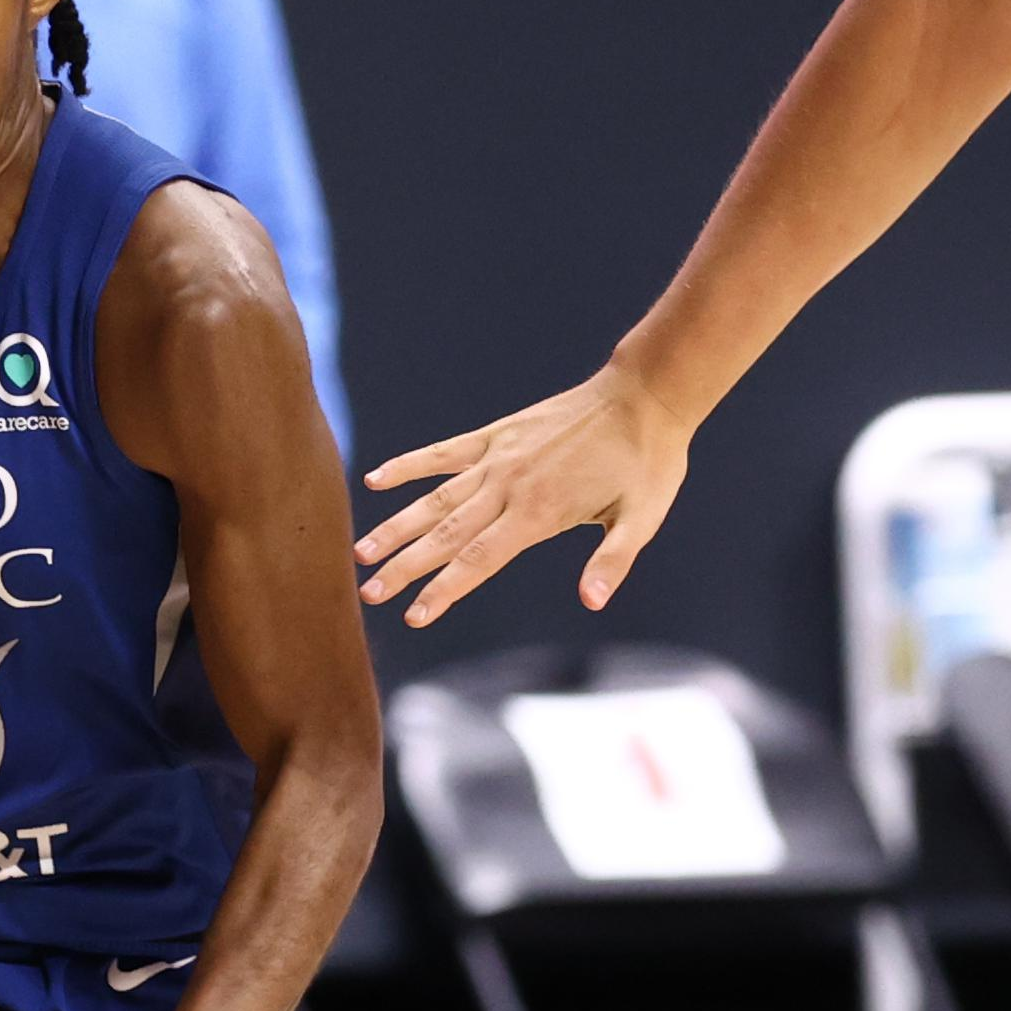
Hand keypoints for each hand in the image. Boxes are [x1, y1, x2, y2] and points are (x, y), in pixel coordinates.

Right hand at [355, 363, 690, 626]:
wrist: (644, 394)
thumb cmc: (649, 461)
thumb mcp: (642, 517)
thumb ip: (612, 561)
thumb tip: (592, 601)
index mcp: (540, 512)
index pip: (479, 559)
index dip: (444, 590)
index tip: (413, 616)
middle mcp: (509, 486)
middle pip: (445, 534)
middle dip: (405, 567)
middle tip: (368, 593)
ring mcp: (498, 458)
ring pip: (435, 499)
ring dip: (396, 526)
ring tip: (361, 551)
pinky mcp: (498, 434)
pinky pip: (444, 453)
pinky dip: (409, 466)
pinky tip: (376, 481)